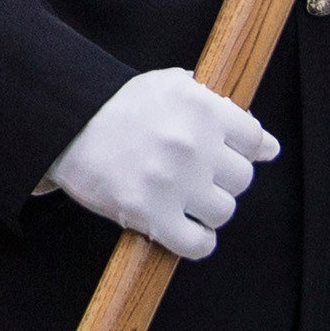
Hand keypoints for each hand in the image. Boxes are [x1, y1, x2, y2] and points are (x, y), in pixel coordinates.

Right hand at [47, 68, 278, 260]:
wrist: (64, 127)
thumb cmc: (118, 107)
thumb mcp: (167, 85)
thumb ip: (217, 106)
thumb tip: (265, 144)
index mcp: (201, 107)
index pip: (255, 140)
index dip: (244, 151)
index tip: (228, 155)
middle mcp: (192, 144)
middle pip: (241, 179)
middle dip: (222, 180)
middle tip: (198, 177)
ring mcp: (173, 181)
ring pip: (223, 211)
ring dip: (208, 211)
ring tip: (186, 201)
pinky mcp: (151, 215)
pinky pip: (198, 244)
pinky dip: (197, 243)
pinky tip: (186, 231)